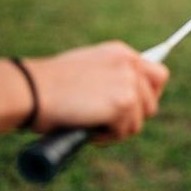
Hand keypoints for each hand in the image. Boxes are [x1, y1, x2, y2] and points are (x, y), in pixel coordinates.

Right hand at [25, 41, 168, 140]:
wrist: (34, 89)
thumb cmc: (48, 85)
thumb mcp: (86, 71)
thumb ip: (108, 78)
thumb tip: (123, 100)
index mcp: (121, 52)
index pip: (157, 75)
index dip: (147, 96)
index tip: (134, 109)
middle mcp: (130, 64)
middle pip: (152, 102)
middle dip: (132, 118)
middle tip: (108, 124)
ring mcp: (130, 82)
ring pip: (139, 121)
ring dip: (116, 130)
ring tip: (91, 124)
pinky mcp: (125, 103)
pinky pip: (124, 132)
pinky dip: (106, 137)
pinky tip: (87, 127)